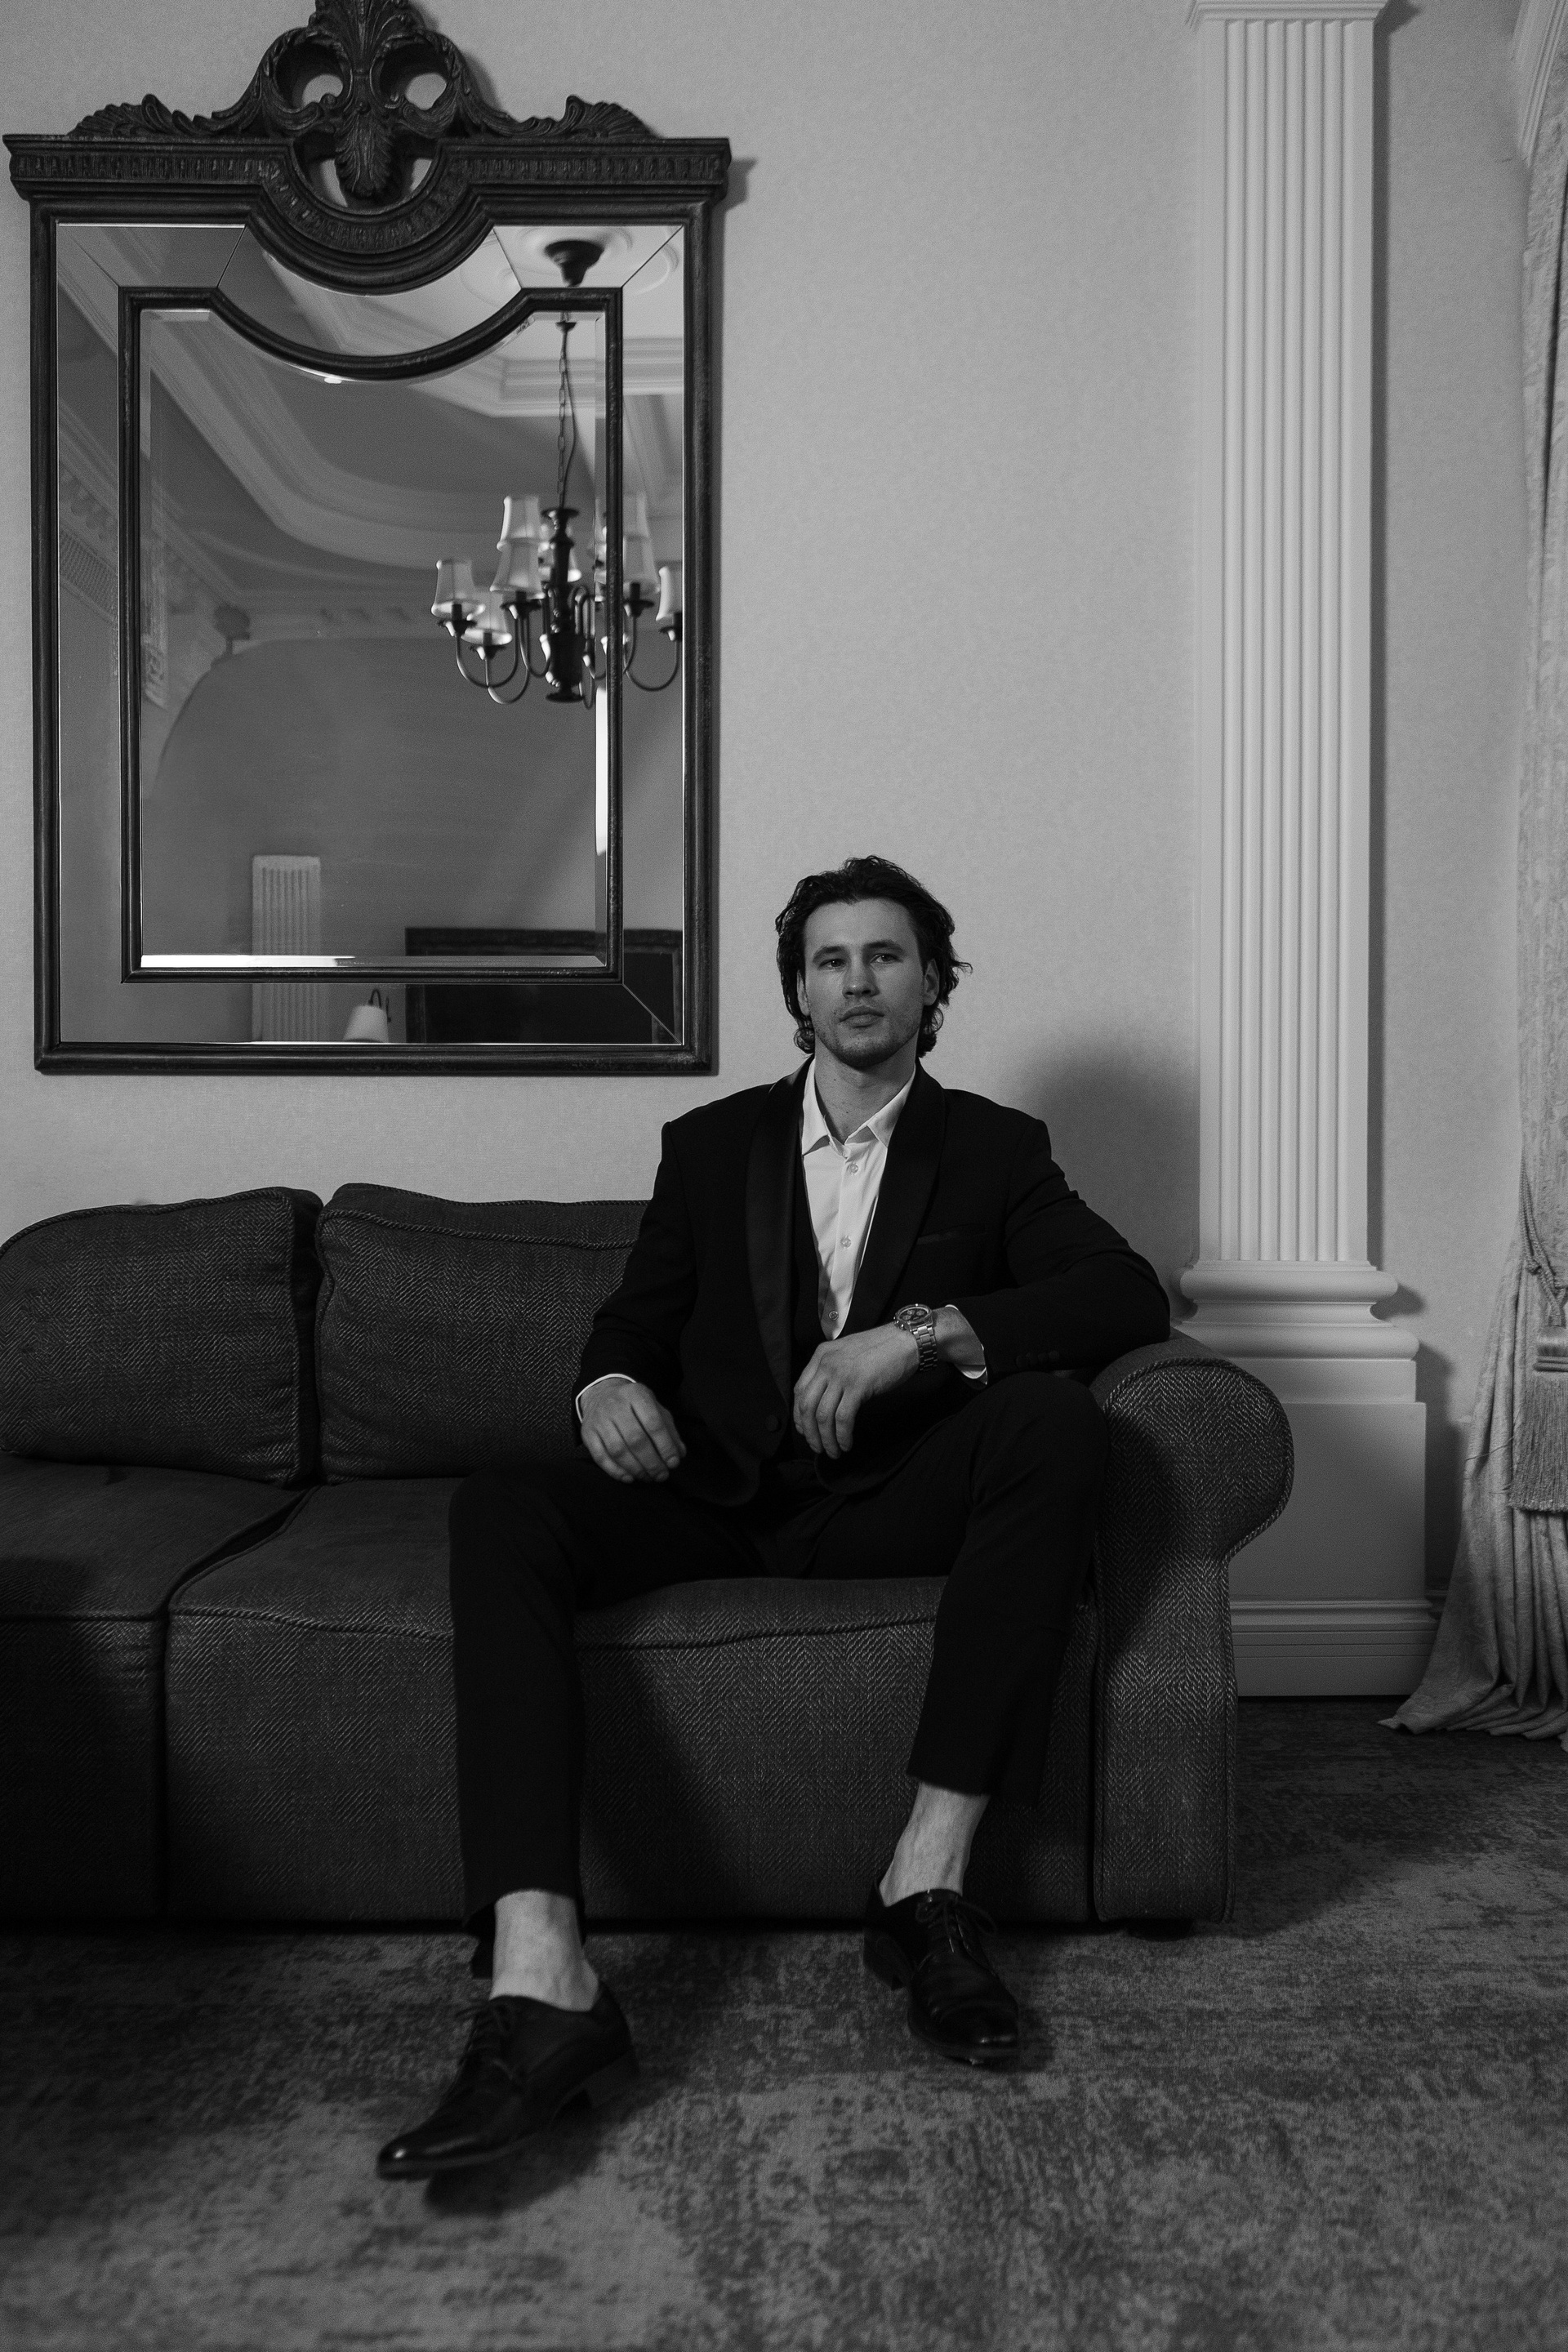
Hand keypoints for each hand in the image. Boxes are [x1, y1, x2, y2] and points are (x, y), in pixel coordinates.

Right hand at [580, 1379, 686, 1483]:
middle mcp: (615, 1405)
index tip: (673, 1463)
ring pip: (618, 1450)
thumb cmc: (634, 1405)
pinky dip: (615, 1471)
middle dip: (651, 1462)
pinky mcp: (587, 1433)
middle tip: (661, 1475)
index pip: (653, 1423)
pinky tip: (629, 1478)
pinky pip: (600, 1457)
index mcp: (636, 1395)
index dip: (665, 1446)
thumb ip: (669, 1430)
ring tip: (648, 1477)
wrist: (602, 1393)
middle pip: (635, 1439)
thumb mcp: (654, 1408)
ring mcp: (599, 1419)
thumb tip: (679, 1454)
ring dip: (635, 1468)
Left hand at [793, 1325, 919, 1459]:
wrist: (906, 1341)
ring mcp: (841, 1374)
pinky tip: (847, 1443)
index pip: (799, 1390)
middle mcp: (826, 1364)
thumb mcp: (847, 1354)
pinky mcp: (858, 1385)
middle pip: (807, 1406)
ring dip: (826, 1439)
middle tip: (817, 1447)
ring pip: (823, 1416)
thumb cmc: (881, 1349)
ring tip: (833, 1451)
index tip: (805, 1430)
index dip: (799, 1415)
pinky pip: (843, 1418)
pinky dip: (842, 1435)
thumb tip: (824, 1403)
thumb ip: (832, 1371)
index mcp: (821, 1355)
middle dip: (810, 1433)